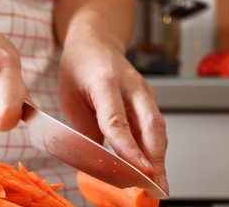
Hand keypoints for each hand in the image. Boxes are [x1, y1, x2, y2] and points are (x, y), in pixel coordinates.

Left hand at [58, 34, 168, 192]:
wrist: (96, 41)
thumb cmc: (78, 67)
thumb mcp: (69, 96)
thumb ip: (85, 126)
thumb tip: (99, 158)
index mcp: (104, 81)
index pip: (116, 119)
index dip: (128, 147)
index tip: (138, 170)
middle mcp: (130, 85)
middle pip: (150, 125)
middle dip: (156, 159)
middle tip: (157, 186)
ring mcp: (143, 90)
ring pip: (157, 127)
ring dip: (159, 157)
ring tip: (158, 184)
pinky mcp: (148, 98)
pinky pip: (154, 125)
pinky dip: (155, 147)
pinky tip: (153, 166)